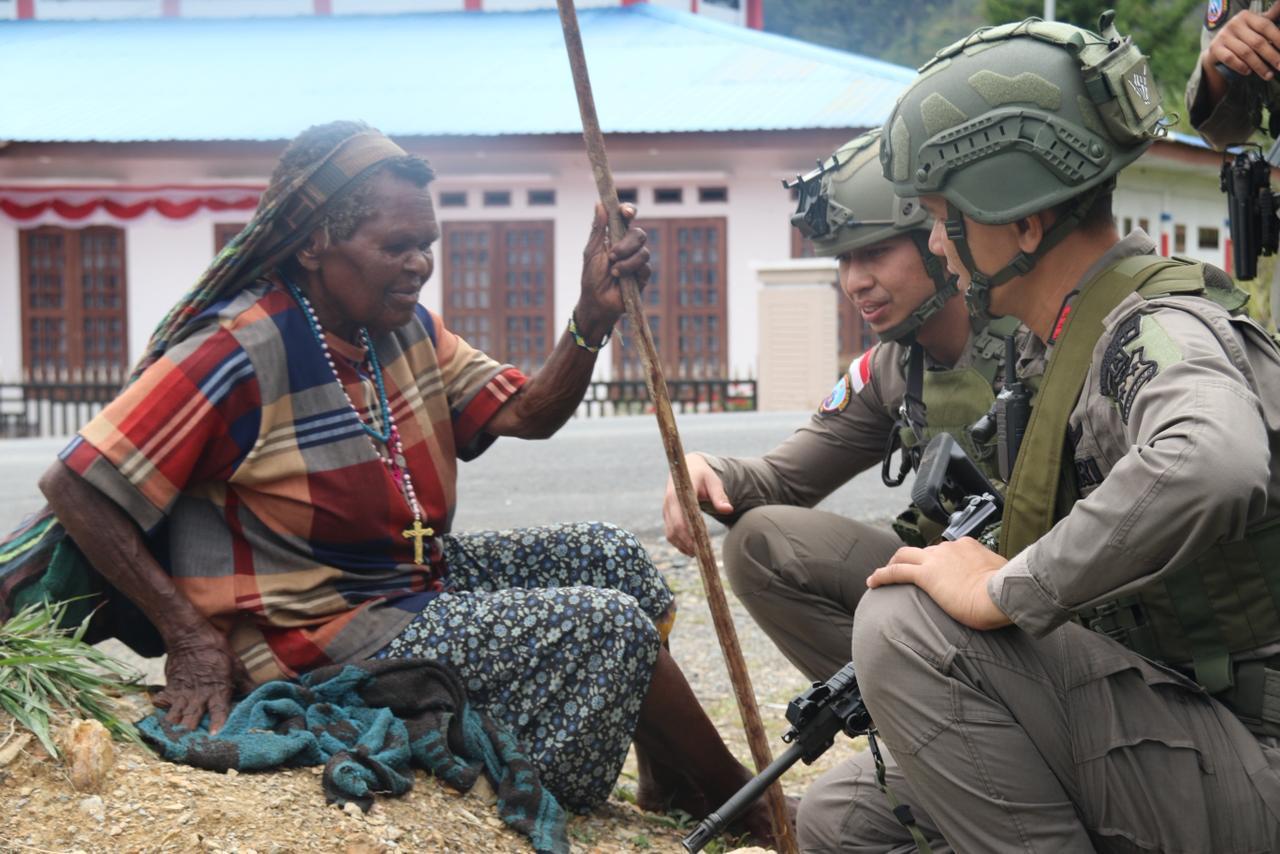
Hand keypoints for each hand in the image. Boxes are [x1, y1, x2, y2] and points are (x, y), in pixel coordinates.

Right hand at [153, 627, 253, 733]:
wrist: (191, 637)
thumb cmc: (217, 651)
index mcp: (218, 689)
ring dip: (174, 727)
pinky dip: (160, 710)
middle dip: (190, 732)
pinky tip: (157, 719)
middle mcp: (199, 695)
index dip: (217, 723)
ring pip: (176, 714)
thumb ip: (246, 683)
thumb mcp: (236, 665)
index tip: (214, 736)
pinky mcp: (170, 688)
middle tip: (188, 745)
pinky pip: (163, 702)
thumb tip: (259, 693)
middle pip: (193, 717)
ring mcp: (183, 692)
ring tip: (171, 739)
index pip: (219, 710)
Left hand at [576, 202, 649, 339]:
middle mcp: (629, 246)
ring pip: (644, 251)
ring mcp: (637, 261)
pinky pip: (646, 267)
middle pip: (639, 234)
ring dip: (626, 261)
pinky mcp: (643, 276)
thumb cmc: (591, 277)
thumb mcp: (591, 251)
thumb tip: (599, 204)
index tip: (626, 212)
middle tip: (612, 255)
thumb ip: (598, 229)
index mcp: (616, 236)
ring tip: (613, 271)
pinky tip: (619, 278)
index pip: (627, 218)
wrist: (596, 301)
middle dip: (626, 244)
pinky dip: (630, 271)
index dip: (629, 211)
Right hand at [663, 454, 732, 555]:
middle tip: (701, 554)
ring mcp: (666, 509)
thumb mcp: (713, 481)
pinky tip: (691, 549)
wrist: (689, 467)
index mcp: (677, 494)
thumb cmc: (703, 474)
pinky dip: (678, 542)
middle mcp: (668, 503)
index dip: (688, 535)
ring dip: (681, 545)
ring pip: (670, 533)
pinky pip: (670, 532)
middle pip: (673, 530)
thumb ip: (719, 495)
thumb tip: (728, 509)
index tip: (700, 546)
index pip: (680, 520)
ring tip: (697, 554)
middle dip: (686, 544)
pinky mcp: (667, 515)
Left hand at [866, 537, 1010, 629]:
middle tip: (903, 571)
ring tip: (881, 576)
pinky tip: (872, 583)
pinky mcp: (925, 575)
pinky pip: (895, 572)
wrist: (1002, 594)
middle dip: (910, 559)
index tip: (933, 571)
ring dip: (892, 564)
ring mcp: (935, 560)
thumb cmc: (1007, 591)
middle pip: (921, 551)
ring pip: (904, 556)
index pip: (945, 551)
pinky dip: (881, 576)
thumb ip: (991, 575)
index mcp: (966, 547)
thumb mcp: (1000, 576)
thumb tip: (995, 582)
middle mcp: (948, 548)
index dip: (935, 560)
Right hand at [1202, 4, 1279, 93]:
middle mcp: (1234, 24)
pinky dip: (1241, 66)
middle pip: (1257, 41)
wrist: (1217, 49)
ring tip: (1268, 75)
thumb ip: (1268, 19)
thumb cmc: (1242, 38)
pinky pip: (1230, 59)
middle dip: (1271, 56)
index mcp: (1246, 16)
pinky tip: (1248, 72)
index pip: (1265, 26)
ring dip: (1259, 66)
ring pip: (1245, 53)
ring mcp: (1223, 36)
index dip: (1278, 38)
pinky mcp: (1215, 49)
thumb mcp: (1254, 27)